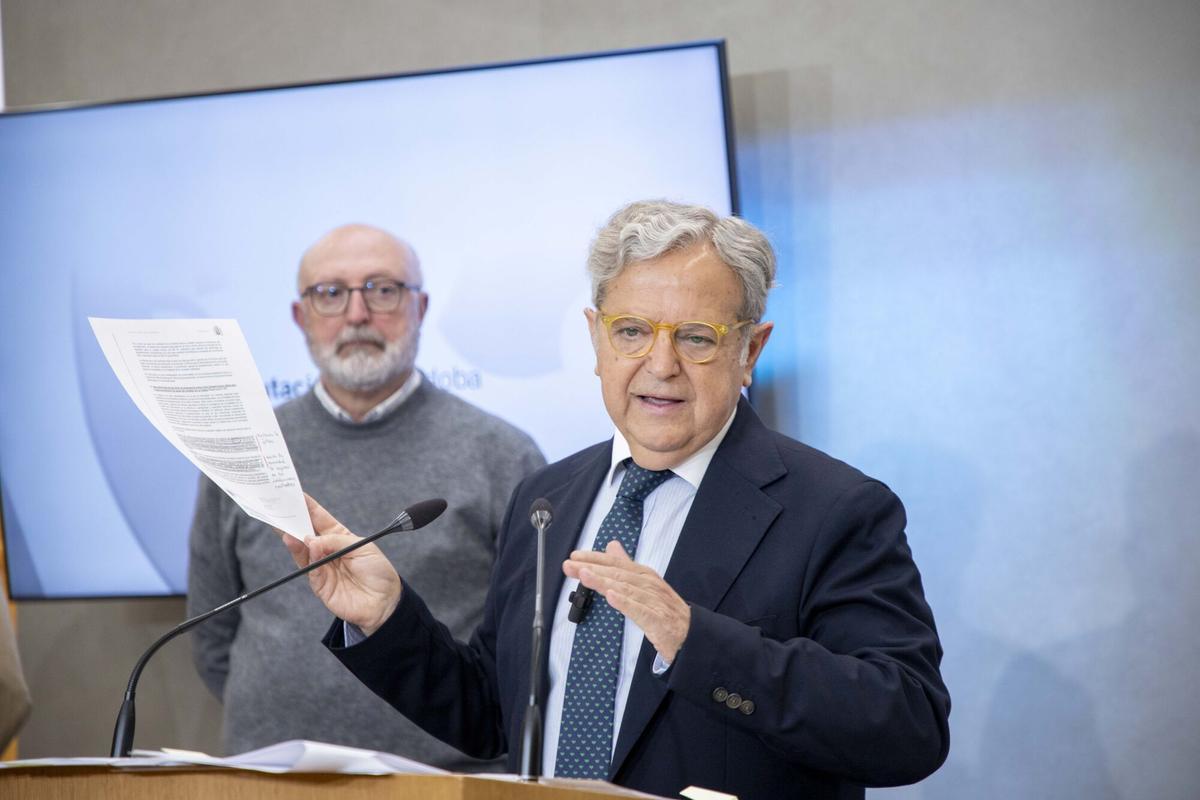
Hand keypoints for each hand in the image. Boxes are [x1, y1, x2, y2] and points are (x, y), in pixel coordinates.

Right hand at [278, 494, 402, 635]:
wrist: (383, 602)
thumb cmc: (378, 571)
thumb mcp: (362, 547)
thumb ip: (337, 542)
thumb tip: (311, 540)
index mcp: (339, 536)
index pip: (319, 518)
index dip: (307, 506)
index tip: (294, 494)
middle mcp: (327, 550)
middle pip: (305, 532)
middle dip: (292, 521)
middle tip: (279, 509)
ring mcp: (321, 566)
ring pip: (302, 550)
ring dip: (293, 539)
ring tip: (286, 529)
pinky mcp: (319, 583)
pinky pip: (308, 567)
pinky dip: (305, 556)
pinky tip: (305, 545)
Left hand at [563, 540, 691, 661]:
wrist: (690, 634)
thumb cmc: (664, 608)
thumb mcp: (644, 582)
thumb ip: (626, 564)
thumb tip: (612, 545)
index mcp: (643, 574)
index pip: (616, 563)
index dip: (594, 558)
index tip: (573, 556)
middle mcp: (648, 584)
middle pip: (617, 574)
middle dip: (592, 568)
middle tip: (569, 565)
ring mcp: (654, 601)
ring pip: (625, 589)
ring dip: (603, 581)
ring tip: (584, 575)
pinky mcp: (658, 620)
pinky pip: (640, 611)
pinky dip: (626, 603)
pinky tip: (611, 597)